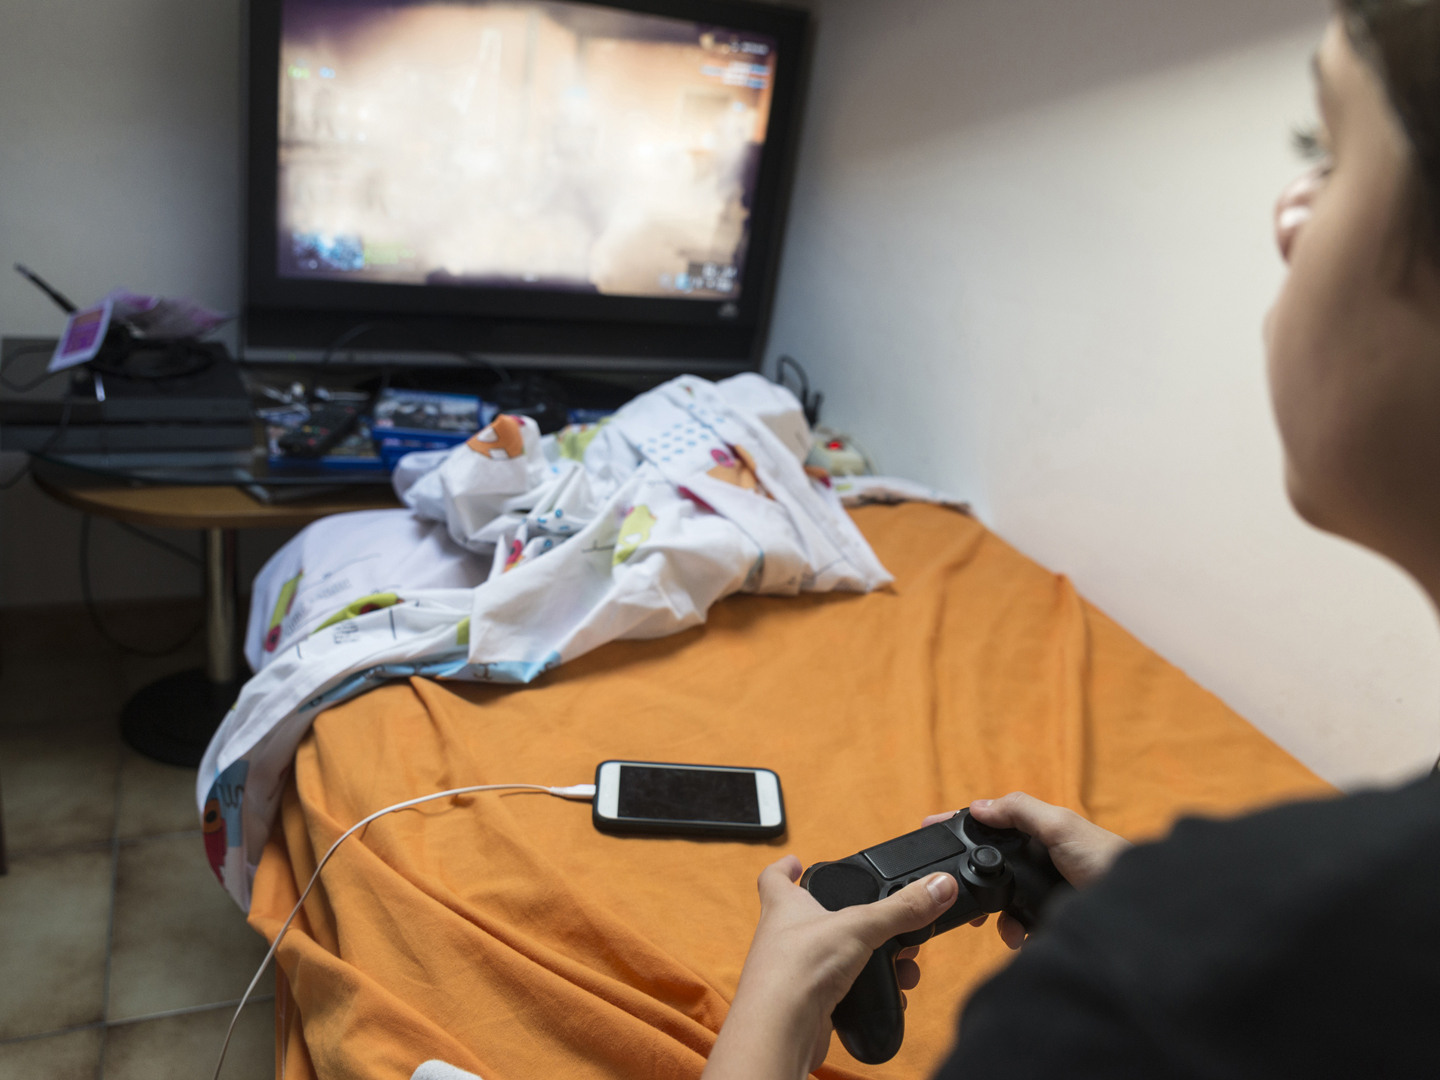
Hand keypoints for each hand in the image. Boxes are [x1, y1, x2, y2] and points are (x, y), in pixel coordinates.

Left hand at [702, 855, 958, 1079]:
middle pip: (816, 919)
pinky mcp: (809, 1003)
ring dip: (869, 960)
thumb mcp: (859, 926)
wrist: (782, 1030)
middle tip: (884, 921)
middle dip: (853, 921)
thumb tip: (940, 885)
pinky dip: (868, 992)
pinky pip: (842, 991)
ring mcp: (795, 972)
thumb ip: (902, 909)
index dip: (785, 867)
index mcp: (784, 906)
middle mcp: (785, 937)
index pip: (775, 877)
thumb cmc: (798, 967)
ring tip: (903, 967)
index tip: (796, 860)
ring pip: (835, 958)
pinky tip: (890, 995)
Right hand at [924, 792, 1129, 949]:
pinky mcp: (1049, 920)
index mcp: (1040, 833)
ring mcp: (1043, 892)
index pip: (991, 826)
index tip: (928, 831)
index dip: (960, 827)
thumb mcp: (1061, 825)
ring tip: (996, 925)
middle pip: (990, 867)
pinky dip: (1013, 932)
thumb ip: (1019, 811)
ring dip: (995, 913)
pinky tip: (1018, 937)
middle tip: (959, 895)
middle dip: (973, 881)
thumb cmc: (1107, 860)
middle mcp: (1040, 861)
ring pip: (1001, 901)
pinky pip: (1018, 925)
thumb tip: (977, 807)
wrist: (1137, 912)